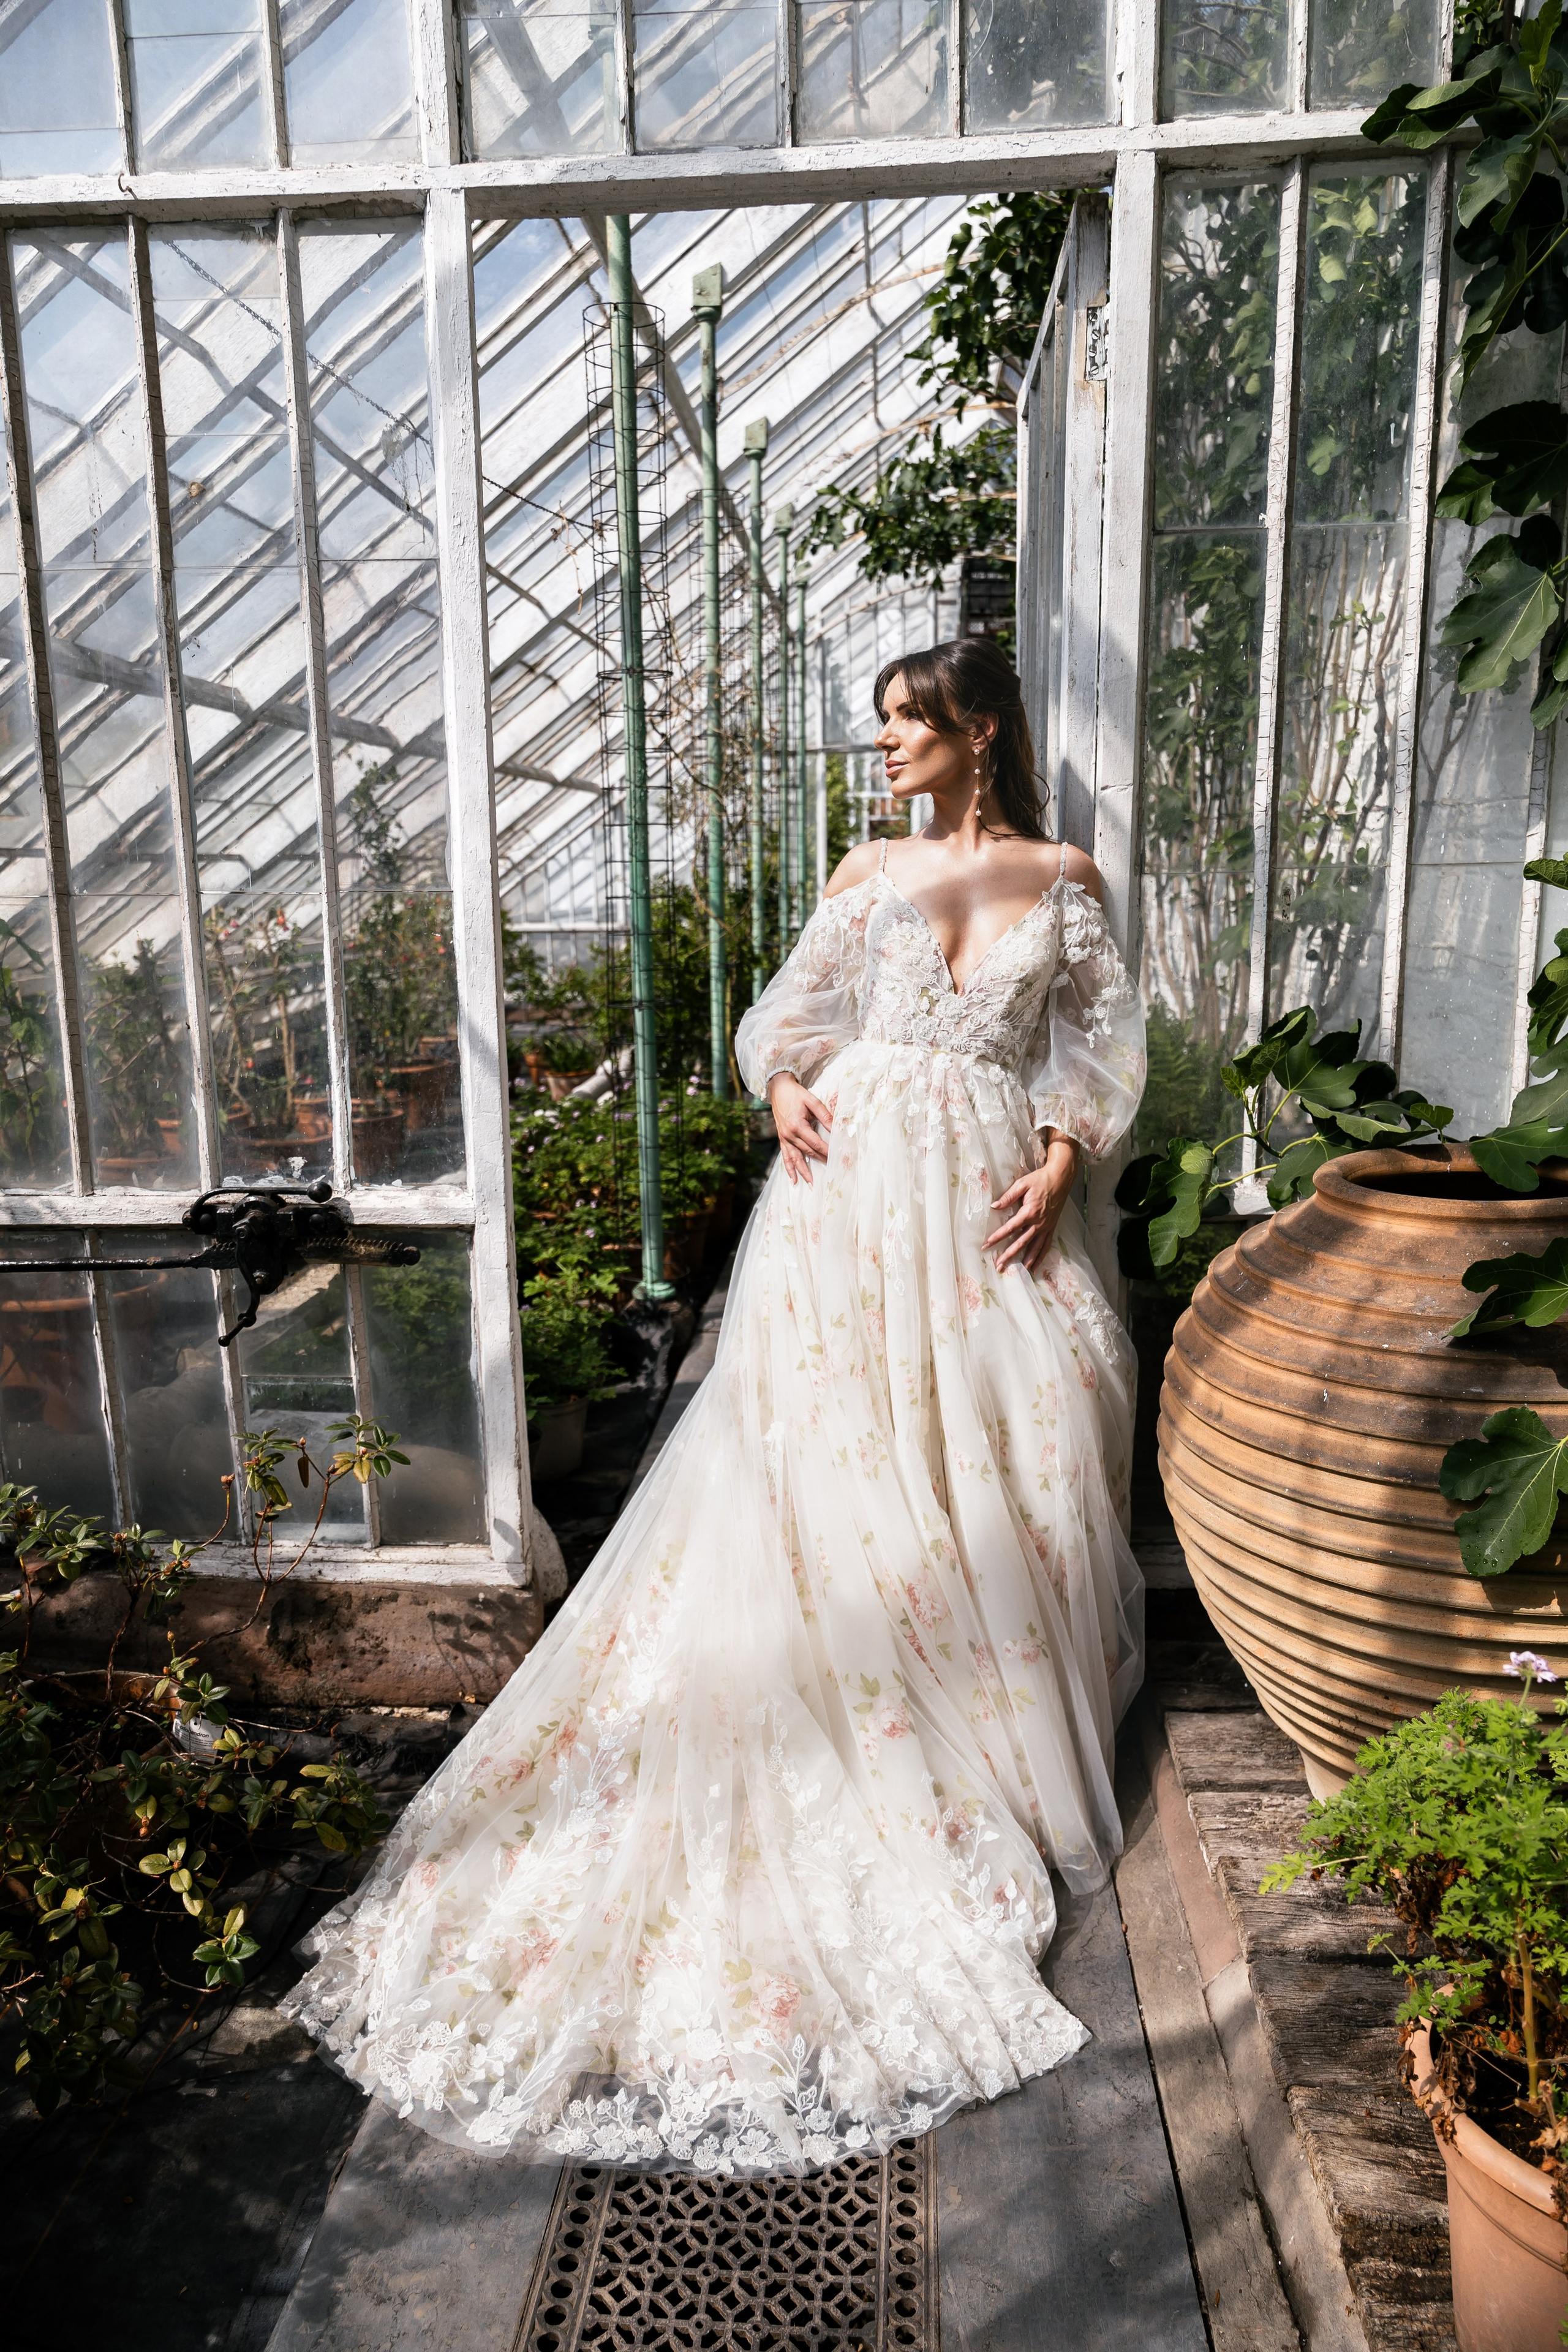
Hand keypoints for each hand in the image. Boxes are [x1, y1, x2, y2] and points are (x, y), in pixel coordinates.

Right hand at [770, 1072, 832, 1185]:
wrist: (778, 1089)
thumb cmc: (796, 1094)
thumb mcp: (812, 1101)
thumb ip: (825, 1116)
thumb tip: (836, 1128)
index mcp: (798, 1126)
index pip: (816, 1143)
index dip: (827, 1151)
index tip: (837, 1158)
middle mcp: (789, 1135)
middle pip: (808, 1152)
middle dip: (820, 1162)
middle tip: (831, 1172)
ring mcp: (784, 1138)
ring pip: (795, 1158)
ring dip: (803, 1172)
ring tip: (811, 1184)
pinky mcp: (782, 1138)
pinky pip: (785, 1156)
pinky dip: (789, 1168)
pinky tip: (793, 1179)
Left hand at [984, 1136, 1080, 1273]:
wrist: (1061, 1178)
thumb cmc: (1041, 1179)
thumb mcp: (1023, 1184)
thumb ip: (1008, 1196)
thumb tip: (994, 1206)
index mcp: (1029, 1212)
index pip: (1010, 1228)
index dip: (997, 1237)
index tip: (987, 1245)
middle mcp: (1039, 1222)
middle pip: (1021, 1242)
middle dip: (1009, 1255)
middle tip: (999, 1266)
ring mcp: (1046, 1226)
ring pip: (1035, 1247)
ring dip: (1026, 1261)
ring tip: (1019, 1272)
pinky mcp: (1052, 1227)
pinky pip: (1046, 1245)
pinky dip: (1040, 1256)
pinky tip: (1035, 1266)